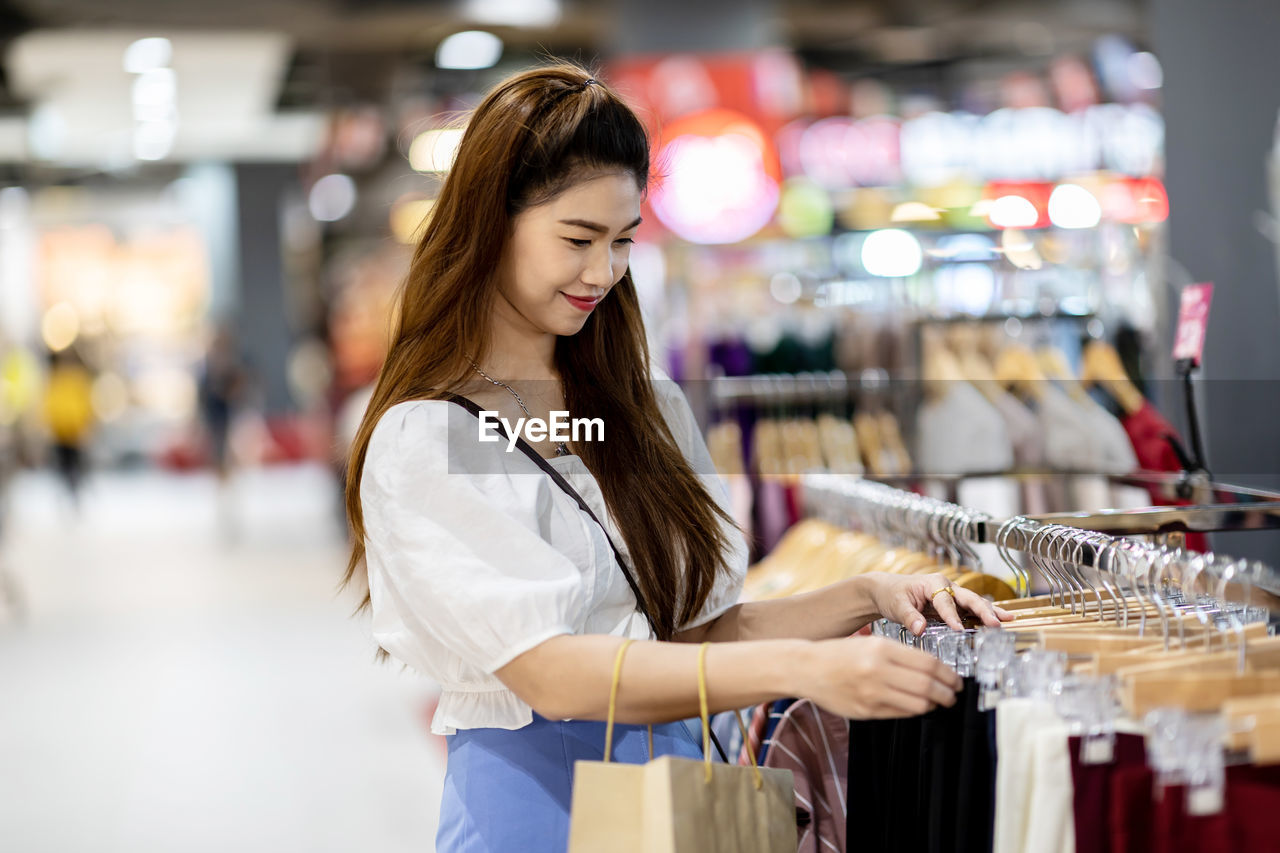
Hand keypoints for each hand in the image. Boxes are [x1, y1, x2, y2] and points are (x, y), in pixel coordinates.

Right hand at [800, 635, 961, 718]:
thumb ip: (901, 655)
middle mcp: (877, 670)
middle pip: (927, 686)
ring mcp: (871, 693)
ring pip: (918, 704)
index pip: (928, 664)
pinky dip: (915, 710)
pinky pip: (900, 713)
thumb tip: (934, 670)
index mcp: (881, 648)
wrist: (807, 668)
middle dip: (947, 693)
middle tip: (954, 694)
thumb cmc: (841, 654)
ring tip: (938, 701)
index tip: (956, 679)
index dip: (948, 674)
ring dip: (934, 704)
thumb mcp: (871, 643)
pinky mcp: (866, 711)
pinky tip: (917, 706)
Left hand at [864, 572, 1013, 635]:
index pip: (945, 601)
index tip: (958, 629)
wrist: (888, 590)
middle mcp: (947, 586)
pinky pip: (972, 609)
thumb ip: (909, 617)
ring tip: (1009, 619)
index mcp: (933, 583)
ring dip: (991, 611)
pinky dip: (986, 614)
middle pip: (969, 598)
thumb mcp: (896, 605)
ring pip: (975, 602)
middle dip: (983, 611)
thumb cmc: (892, 594)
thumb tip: (919, 629)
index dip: (952, 616)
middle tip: (996, 623)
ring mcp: (953, 595)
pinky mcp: (954, 604)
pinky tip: (1001, 620)